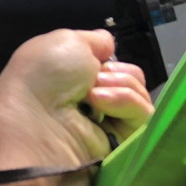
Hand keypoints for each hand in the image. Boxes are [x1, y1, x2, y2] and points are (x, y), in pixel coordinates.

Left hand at [0, 30, 152, 172]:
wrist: (40, 123)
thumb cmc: (44, 77)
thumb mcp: (64, 42)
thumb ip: (92, 41)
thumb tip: (107, 43)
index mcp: (71, 76)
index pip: (107, 62)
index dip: (106, 56)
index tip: (99, 55)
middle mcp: (89, 99)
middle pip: (130, 77)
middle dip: (117, 71)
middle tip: (94, 78)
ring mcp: (107, 123)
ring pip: (140, 94)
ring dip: (120, 85)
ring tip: (93, 95)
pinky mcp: (125, 145)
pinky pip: (144, 115)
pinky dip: (126, 102)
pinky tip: (101, 104)